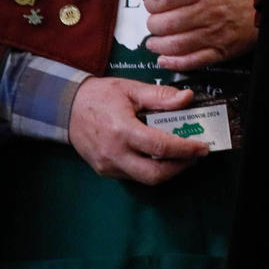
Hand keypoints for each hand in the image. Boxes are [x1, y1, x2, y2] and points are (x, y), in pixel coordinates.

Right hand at [67, 78, 209, 183]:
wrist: (64, 108)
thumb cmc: (100, 96)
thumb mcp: (130, 89)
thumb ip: (160, 96)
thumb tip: (187, 98)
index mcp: (122, 130)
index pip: (160, 147)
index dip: (186, 150)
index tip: (203, 147)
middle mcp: (114, 153)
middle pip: (155, 174)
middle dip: (181, 167)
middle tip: (196, 155)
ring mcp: (107, 165)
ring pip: (145, 179)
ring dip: (169, 170)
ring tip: (183, 156)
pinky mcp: (104, 170)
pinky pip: (134, 176)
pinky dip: (152, 169)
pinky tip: (162, 157)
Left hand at [141, 0, 259, 69]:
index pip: (162, 0)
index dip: (151, 3)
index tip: (151, 4)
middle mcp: (207, 12)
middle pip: (164, 24)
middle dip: (153, 25)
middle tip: (155, 24)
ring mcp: (214, 34)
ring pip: (173, 44)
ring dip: (158, 45)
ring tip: (155, 43)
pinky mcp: (221, 51)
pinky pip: (191, 61)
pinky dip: (173, 62)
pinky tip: (165, 59)